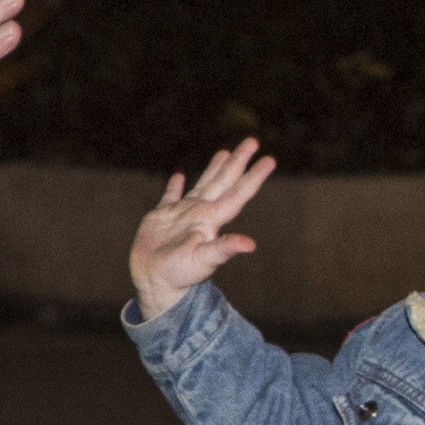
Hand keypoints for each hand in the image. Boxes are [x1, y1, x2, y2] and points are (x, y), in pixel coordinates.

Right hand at [130, 138, 273, 309]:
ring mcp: (182, 214)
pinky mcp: (161, 218)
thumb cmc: (180, 275)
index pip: (238, 193)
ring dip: (214, 168)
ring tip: (225, 152)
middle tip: (252, 141)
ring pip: (202, 184)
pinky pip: (170, 196)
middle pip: (223, 182)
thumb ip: (224, 249)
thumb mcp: (203, 261)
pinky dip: (175, 186)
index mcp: (212, 220)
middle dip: (237, 162)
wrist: (154, 283)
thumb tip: (251, 245)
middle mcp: (201, 213)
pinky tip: (178, 176)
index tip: (269, 159)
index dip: (254, 177)